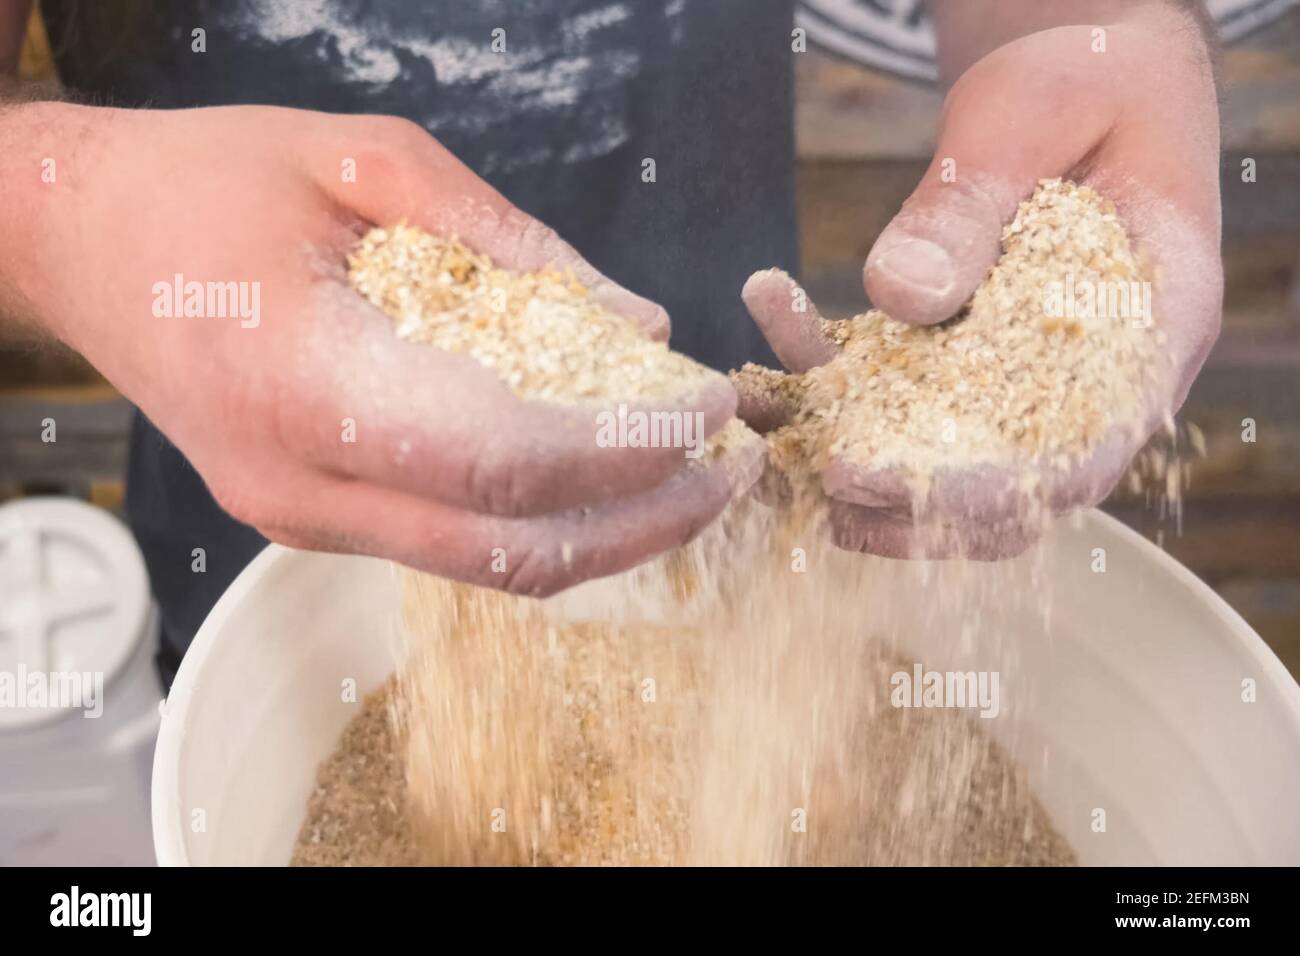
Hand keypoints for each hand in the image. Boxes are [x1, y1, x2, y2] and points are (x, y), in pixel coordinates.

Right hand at [4, 103, 759, 592]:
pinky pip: (453, 542)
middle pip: (513, 549)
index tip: (705, 409)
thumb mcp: (363, 159)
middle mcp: (303, 483)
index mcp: (304, 381)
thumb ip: (508, 240)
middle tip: (731, 470)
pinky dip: (542, 518)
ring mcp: (302, 518)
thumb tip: (633, 319)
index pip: (505, 455)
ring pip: (489, 566)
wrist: (78, 241)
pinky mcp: (313, 519)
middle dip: (644, 520)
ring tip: (689, 476)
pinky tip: (599, 472)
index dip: (624, 444)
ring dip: (604, 532)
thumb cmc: (204, 182)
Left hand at [742, 12, 1221, 558]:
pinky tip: (771, 300)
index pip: (1086, 448)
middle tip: (824, 483)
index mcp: (1155, 324)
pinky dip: (826, 358)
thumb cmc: (1080, 78)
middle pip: (1012, 484)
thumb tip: (899, 297)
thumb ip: (972, 206)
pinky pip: (891, 378)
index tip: (894, 487)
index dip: (992, 489)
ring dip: (854, 449)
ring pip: (945, 449)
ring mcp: (1023, 371)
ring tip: (773, 430)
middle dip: (914, 499)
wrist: (1076, 69)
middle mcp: (1091, 372)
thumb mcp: (1027, 120)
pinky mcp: (956, 351)